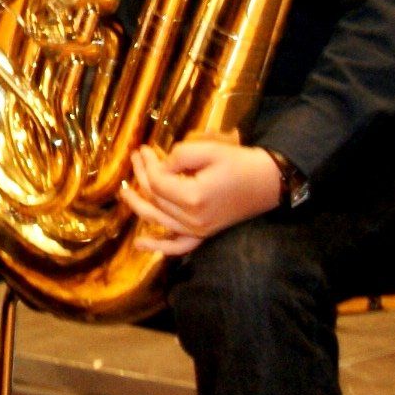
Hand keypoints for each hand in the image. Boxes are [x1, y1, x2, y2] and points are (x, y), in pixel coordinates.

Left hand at [120, 137, 284, 255]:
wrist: (268, 182)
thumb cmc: (240, 163)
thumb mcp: (209, 150)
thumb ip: (179, 156)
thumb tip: (160, 166)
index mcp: (192, 198)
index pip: (157, 182)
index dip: (147, 164)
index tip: (144, 148)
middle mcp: (192, 219)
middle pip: (155, 199)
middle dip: (141, 176)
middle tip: (136, 157)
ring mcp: (198, 231)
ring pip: (159, 219)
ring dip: (139, 205)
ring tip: (125, 191)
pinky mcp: (204, 234)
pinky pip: (178, 246)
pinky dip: (159, 246)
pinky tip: (140, 245)